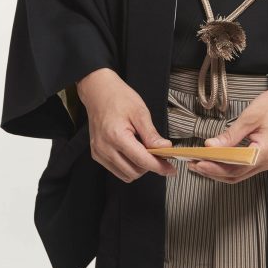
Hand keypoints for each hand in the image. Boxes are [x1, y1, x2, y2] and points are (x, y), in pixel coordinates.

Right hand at [76, 67, 177, 182]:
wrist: (98, 92)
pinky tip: (133, 152)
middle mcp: (105, 148)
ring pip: (125, 175)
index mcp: (116, 136)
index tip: (170, 169)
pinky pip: (116, 170)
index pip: (141, 160)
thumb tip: (165, 148)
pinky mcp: (97, 154)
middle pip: (134, 172)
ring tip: (145, 151)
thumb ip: (151, 134)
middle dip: (149, 166)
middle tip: (159, 155)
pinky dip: (128, 166)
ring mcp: (99, 153)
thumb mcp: (140, 112)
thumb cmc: (119, 98)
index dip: (159, 166)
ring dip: (139, 168)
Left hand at [187, 86, 267, 183]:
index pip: (233, 168)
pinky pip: (245, 167)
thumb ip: (231, 134)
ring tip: (203, 163)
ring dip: (220, 170)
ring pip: (240, 174)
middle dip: (213, 172)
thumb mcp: (251, 116)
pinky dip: (230, 166)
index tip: (198, 163)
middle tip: (195, 165)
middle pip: (235, 175)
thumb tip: (212, 146)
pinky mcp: (267, 156)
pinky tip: (219, 159)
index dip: (213, 168)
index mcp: (264, 153)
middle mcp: (267, 162)